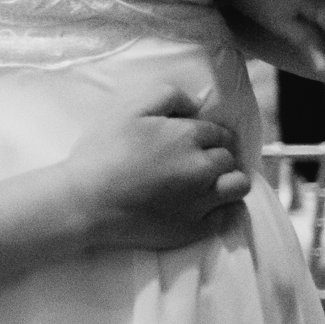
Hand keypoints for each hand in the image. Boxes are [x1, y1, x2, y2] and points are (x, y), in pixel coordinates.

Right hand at [65, 103, 251, 251]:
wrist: (86, 201)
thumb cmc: (103, 152)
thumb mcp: (128, 109)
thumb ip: (167, 96)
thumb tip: (194, 105)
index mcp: (188, 136)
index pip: (218, 132)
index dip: (207, 135)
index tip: (192, 141)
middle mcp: (203, 167)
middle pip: (228, 157)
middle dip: (217, 155)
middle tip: (194, 160)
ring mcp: (202, 200)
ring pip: (239, 185)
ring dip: (229, 180)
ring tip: (208, 182)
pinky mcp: (195, 228)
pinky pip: (231, 216)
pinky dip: (226, 208)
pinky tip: (209, 204)